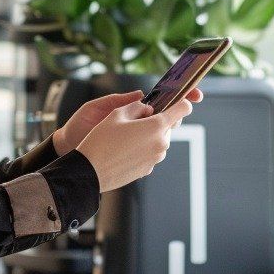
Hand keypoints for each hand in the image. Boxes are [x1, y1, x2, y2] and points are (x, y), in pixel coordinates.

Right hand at [76, 96, 195, 192]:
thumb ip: (137, 106)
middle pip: (167, 126)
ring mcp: (155, 159)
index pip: (184, 109)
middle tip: (133, 121)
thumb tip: (148, 108)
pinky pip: (149, 153)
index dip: (180, 103)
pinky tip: (122, 151)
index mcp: (156, 127)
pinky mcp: (147, 170)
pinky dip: (141, 149)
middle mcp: (161, 144)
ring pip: (158, 140)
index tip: (173, 102)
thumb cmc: (101, 140)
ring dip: (147, 136)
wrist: (90, 171)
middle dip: (155, 121)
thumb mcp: (116, 114)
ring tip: (124, 138)